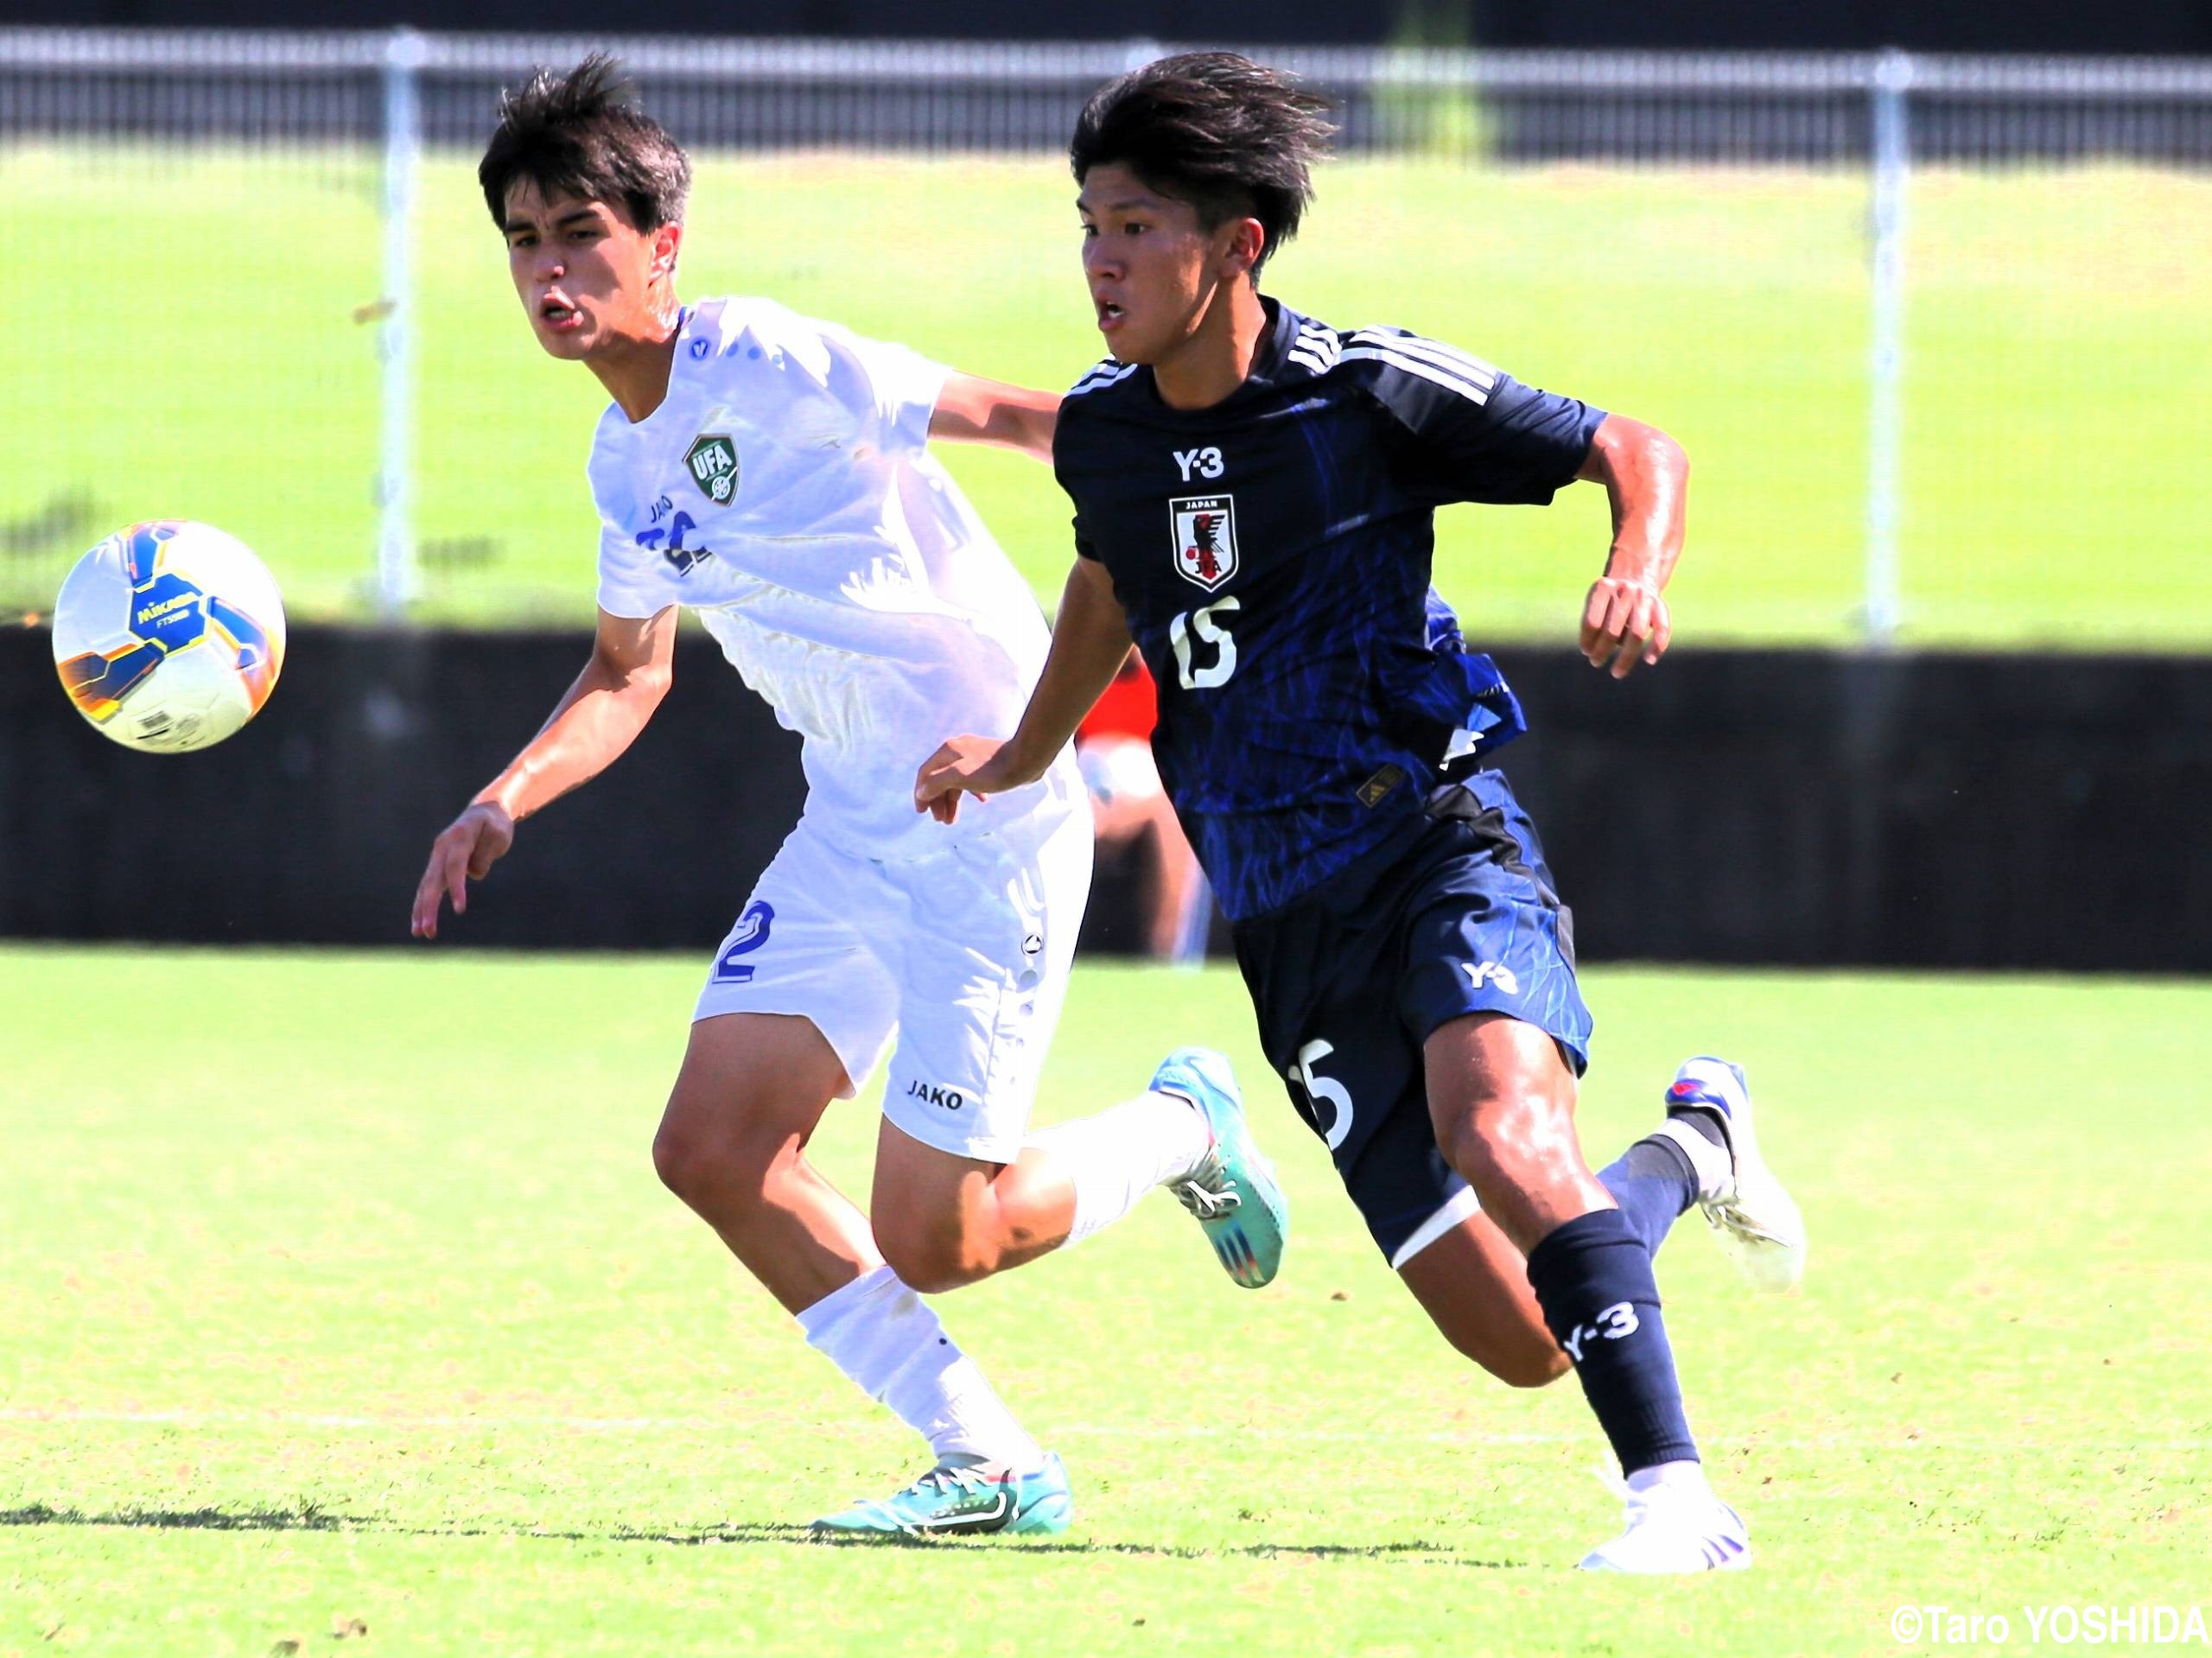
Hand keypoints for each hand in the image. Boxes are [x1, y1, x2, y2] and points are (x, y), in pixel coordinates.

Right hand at [410, 802, 515, 937]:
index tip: (460, 909)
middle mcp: (442, 847)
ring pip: (426, 886)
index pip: (456, 866)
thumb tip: (472, 874)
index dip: (456, 888)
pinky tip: (419, 925)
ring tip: (420, 933)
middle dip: (429, 906)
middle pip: (433, 880)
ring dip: (422, 910)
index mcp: (459, 837)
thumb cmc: (495, 825)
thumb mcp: (498, 835)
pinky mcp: (438, 866)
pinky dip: (423, 905)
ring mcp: (437, 857)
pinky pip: (428, 888)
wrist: (485, 812)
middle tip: (429, 930)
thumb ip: (486, 854)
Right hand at [913, 735, 1029, 824]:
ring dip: (953, 801)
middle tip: (941, 821)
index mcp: (947, 751)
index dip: (921, 794)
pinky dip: (971, 792)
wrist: (1026, 759)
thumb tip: (921, 792)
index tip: (922, 812)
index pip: (925, 774)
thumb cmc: (992, 770)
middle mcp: (957, 750)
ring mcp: (972, 755)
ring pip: (955, 781)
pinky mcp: (986, 762)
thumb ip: (937, 783)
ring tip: (953, 820)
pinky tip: (982, 801)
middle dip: (938, 801)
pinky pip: (971, 779)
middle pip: (939, 778)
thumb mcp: (960, 776)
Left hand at [1580, 575, 1671, 678]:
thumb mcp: (1595, 599)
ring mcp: (1645, 598)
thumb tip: (1591, 651)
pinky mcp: (1660, 606)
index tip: (1586, 651)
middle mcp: (1626, 591)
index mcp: (1603, 587)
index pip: (1592, 621)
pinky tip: (1649, 660)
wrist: (1635, 574)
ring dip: (1626, 658)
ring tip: (1617, 672)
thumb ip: (1591, 621)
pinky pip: (1663, 629)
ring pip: (1636, 634)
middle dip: (1602, 651)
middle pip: (1612, 631)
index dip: (1587, 640)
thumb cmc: (1609, 597)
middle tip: (1595, 662)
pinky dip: (1657, 646)